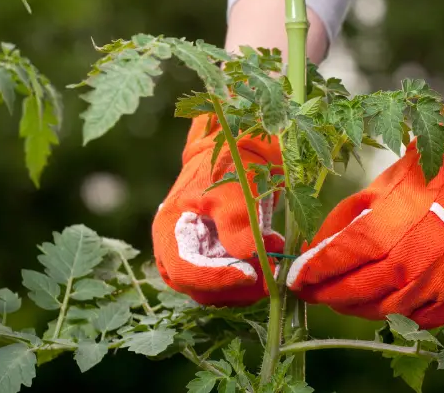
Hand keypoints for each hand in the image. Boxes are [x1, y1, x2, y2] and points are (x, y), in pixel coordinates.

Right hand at [152, 114, 284, 305]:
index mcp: (169, 231)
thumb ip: (236, 222)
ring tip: (273, 257)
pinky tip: (271, 256)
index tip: (249, 273)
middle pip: (198, 288)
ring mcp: (196, 259)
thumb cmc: (231, 165)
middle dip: (235, 285)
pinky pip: (229, 283)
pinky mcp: (216, 261)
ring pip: (216, 291)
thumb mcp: (234, 189)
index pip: (184, 271)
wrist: (242, 152)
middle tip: (269, 271)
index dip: (214, 278)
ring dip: (246, 284)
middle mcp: (176, 251)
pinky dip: (251, 277)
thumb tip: (246, 257)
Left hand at [285, 88, 443, 326]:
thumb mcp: (377, 188)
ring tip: (346, 297)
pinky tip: (387, 302)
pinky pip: (422, 319)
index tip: (295, 280)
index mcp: (384, 231)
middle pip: (356, 293)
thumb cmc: (427, 175)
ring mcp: (436, 283)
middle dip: (328, 295)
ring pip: (385, 311)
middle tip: (314, 292)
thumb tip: (315, 249)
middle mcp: (409, 263)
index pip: (336, 263)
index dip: (312, 274)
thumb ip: (343, 221)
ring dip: (359, 307)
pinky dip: (400, 315)